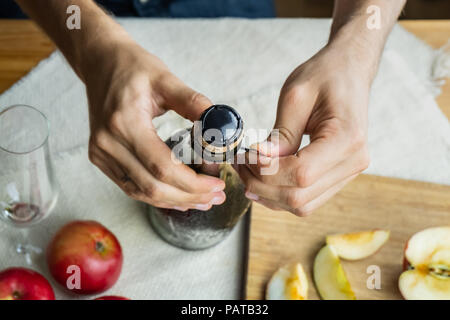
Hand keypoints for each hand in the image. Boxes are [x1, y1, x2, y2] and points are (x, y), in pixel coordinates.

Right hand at [83, 39, 225, 210]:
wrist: (100, 62)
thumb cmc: (132, 67)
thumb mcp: (165, 78)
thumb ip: (193, 102)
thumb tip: (221, 125)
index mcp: (124, 122)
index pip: (163, 166)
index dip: (193, 183)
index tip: (217, 184)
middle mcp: (108, 143)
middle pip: (153, 186)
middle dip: (189, 196)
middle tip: (217, 196)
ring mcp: (101, 153)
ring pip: (141, 192)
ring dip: (175, 201)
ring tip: (203, 200)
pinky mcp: (100, 158)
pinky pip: (131, 187)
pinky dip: (157, 195)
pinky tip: (178, 196)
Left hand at [238, 44, 370, 215]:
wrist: (349, 71)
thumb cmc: (325, 76)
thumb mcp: (295, 96)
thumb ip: (279, 134)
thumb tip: (259, 161)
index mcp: (347, 138)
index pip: (300, 174)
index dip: (266, 172)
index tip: (245, 157)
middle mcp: (353, 161)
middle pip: (299, 196)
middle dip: (261, 185)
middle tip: (240, 165)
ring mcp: (349, 172)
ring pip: (303, 205)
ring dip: (269, 195)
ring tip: (247, 172)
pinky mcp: (340, 175)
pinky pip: (308, 199)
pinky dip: (281, 195)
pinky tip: (263, 180)